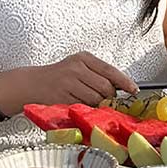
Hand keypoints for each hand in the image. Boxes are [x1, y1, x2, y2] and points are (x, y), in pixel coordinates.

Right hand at [7, 52, 137, 109]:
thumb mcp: (78, 66)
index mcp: (83, 58)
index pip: (110, 70)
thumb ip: (97, 73)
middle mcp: (76, 68)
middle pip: (105, 87)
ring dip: (97, 105)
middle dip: (109, 96)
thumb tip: (121, 87)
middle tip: (105, 99)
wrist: (33, 83)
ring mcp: (68, 83)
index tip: (133, 89)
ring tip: (88, 100)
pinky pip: (83, 107)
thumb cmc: (59, 76)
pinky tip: (79, 104)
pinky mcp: (62, 97)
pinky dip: (85, 109)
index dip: (124, 82)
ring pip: (96, 99)